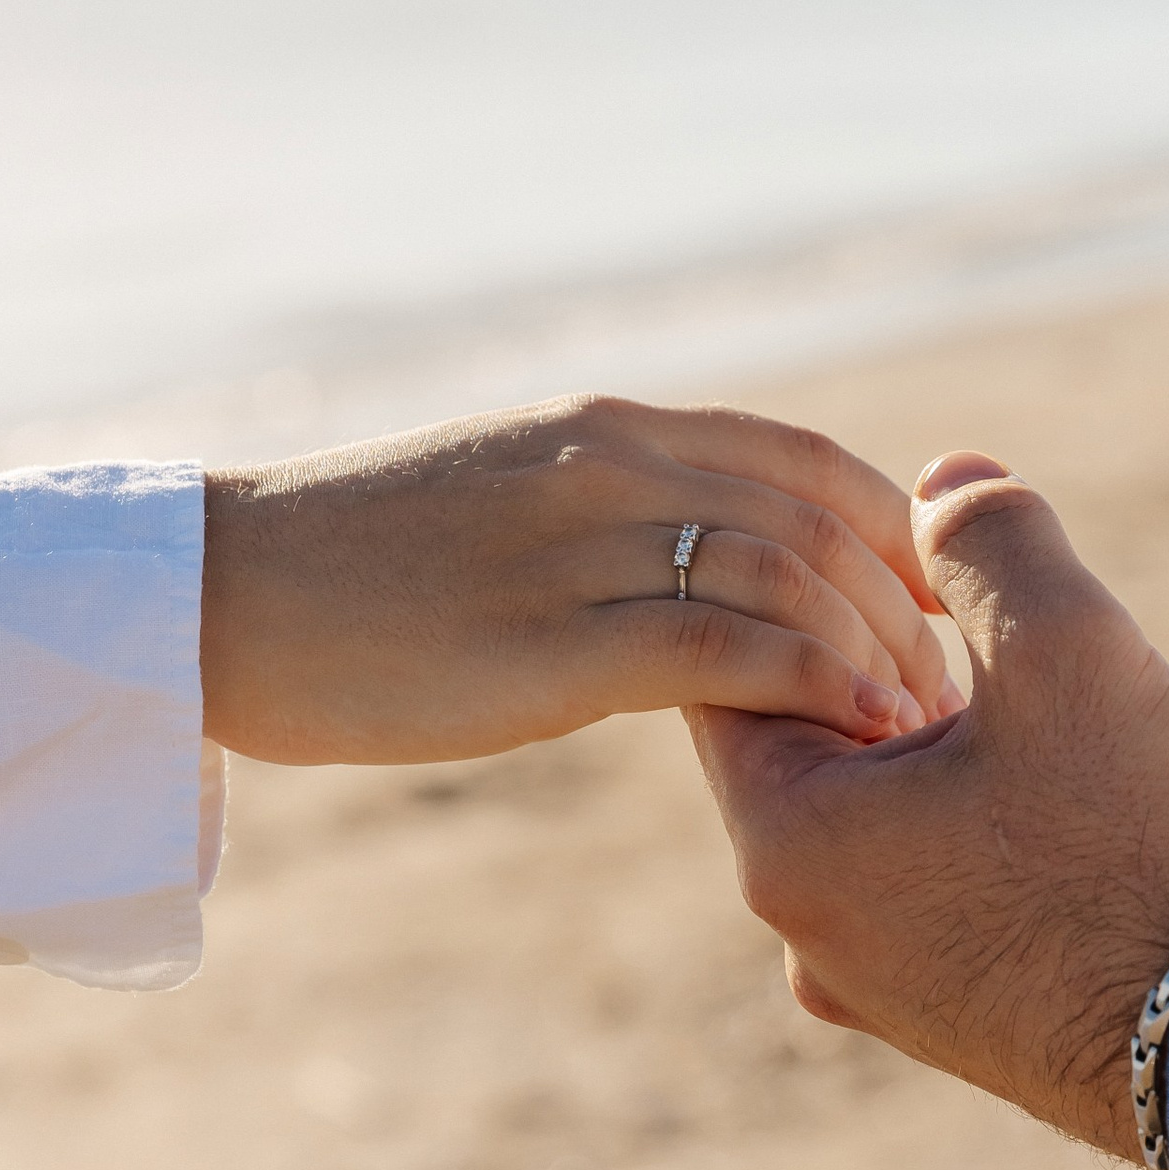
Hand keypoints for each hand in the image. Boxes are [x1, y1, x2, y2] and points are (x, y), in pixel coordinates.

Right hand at [200, 397, 955, 766]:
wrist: (217, 593)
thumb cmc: (350, 566)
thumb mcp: (500, 502)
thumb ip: (604, 516)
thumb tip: (691, 568)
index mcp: (607, 431)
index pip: (802, 458)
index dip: (894, 527)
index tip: (941, 604)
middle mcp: (612, 468)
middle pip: (821, 515)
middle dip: (907, 604)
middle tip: (951, 693)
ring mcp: (584, 548)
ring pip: (790, 574)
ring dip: (875, 653)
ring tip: (915, 733)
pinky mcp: (555, 642)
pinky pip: (725, 648)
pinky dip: (810, 688)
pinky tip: (850, 738)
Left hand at [690, 452, 1168, 1161]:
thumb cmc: (1140, 841)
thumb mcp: (1069, 644)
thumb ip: (989, 539)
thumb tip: (942, 480)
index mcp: (787, 843)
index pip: (731, 666)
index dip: (816, 590)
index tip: (906, 562)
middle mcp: (801, 933)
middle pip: (798, 741)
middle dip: (880, 663)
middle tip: (979, 627)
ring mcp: (870, 992)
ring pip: (863, 813)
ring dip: (927, 744)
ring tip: (1028, 712)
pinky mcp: (942, 1022)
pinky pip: (915, 885)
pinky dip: (960, 822)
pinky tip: (1056, 798)